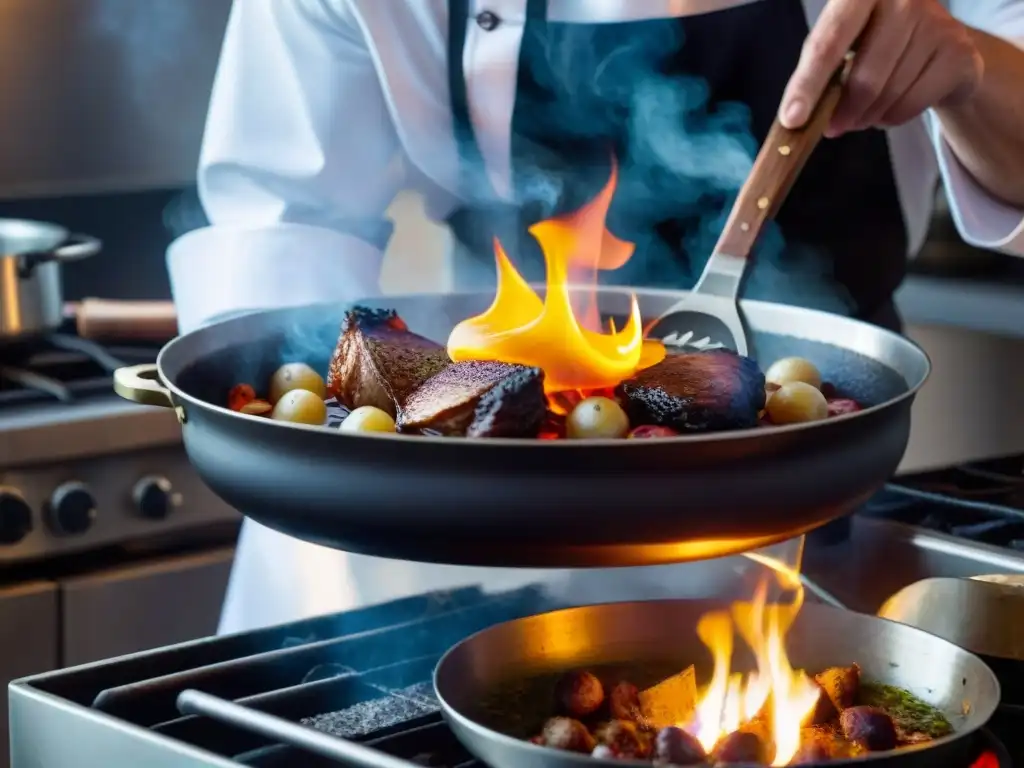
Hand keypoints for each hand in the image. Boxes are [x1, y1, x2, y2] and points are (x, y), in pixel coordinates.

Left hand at [780, 0, 983, 135]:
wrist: (941, 40)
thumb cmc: (877, 40)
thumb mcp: (845, 43)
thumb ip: (821, 71)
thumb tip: (798, 118)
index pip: (828, 43)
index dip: (807, 84)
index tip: (792, 119)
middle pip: (863, 78)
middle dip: (842, 112)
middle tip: (832, 127)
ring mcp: (937, 23)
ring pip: (887, 95)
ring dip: (866, 117)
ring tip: (863, 113)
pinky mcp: (959, 52)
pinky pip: (911, 105)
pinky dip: (891, 118)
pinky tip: (889, 107)